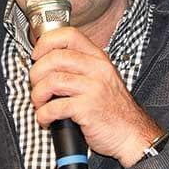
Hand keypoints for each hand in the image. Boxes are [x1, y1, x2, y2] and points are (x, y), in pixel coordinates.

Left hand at [29, 27, 162, 167]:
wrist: (132, 133)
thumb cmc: (114, 109)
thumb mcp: (102, 78)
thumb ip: (81, 67)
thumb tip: (47, 63)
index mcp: (98, 58)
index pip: (69, 35)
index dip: (46, 42)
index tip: (37, 55)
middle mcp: (97, 69)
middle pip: (55, 58)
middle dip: (36, 73)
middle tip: (35, 86)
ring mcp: (94, 88)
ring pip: (52, 81)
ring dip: (37, 95)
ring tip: (40, 104)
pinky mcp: (88, 109)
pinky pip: (55, 107)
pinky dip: (43, 114)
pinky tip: (46, 119)